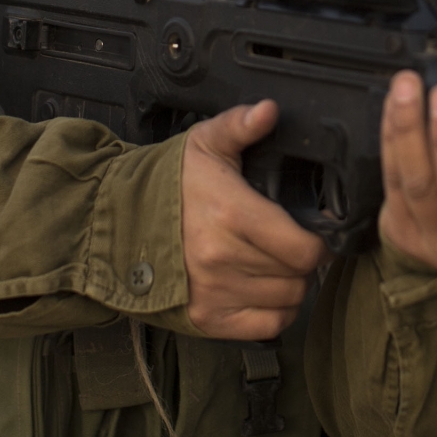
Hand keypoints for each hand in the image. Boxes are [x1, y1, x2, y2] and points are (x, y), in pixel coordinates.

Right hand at [182, 100, 329, 339]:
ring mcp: (215, 292)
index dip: (319, 242)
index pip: (304, 248)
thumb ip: (240, 125)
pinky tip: (264, 289)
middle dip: (303, 259)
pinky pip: (267, 326)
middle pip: (300, 275)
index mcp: (232, 213)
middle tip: (290, 243)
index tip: (313, 231)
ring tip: (274, 262)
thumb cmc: (167, 183)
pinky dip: (276, 311)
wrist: (118, 221)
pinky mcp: (207, 318)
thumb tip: (270, 110)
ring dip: (289, 283)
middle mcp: (224, 258)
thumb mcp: (203, 143)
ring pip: (288, 299)